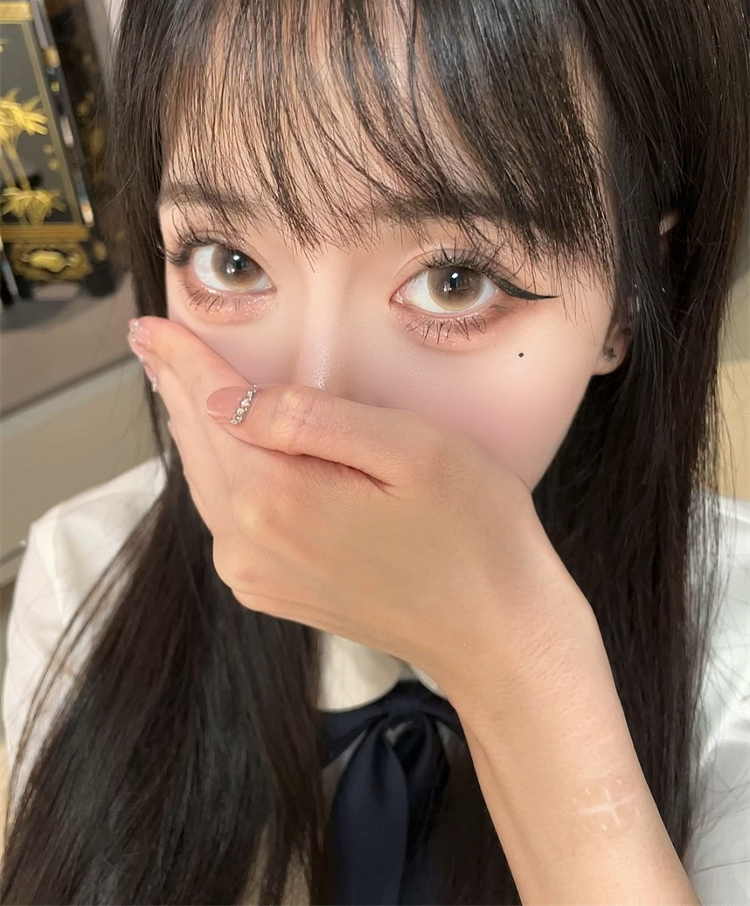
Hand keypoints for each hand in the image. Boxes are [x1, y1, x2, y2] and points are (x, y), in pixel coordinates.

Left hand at [128, 315, 596, 707]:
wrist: (492, 633)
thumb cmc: (472, 533)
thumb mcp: (411, 450)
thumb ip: (315, 419)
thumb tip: (230, 398)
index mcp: (278, 497)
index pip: (213, 406)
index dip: (183, 359)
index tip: (150, 326)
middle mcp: (249, 543)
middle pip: (199, 444)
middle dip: (176, 386)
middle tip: (150, 341)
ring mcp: (254, 574)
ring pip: (206, 481)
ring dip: (192, 427)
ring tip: (175, 381)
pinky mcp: (270, 589)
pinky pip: (224, 517)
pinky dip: (215, 471)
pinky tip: (221, 447)